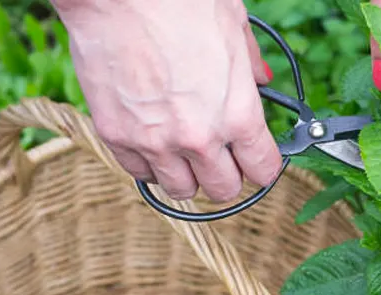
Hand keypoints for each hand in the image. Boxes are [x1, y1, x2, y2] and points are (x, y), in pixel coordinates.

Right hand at [50, 0, 281, 201]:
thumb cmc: (178, 1)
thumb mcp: (233, 25)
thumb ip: (249, 63)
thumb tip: (261, 79)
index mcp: (237, 113)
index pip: (263, 169)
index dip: (264, 165)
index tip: (258, 159)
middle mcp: (199, 138)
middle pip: (224, 189)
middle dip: (227, 175)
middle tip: (222, 155)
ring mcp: (155, 142)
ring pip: (181, 190)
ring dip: (188, 175)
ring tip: (185, 150)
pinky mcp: (117, 137)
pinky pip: (140, 173)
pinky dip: (150, 164)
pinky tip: (154, 141)